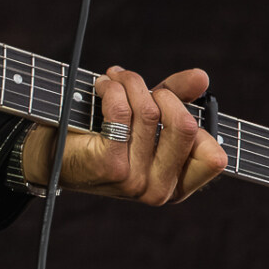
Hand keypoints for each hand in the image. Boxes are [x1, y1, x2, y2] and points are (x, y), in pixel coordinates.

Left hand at [20, 66, 226, 205]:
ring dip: (129, 82)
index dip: (194, 118)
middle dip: (162, 93)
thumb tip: (202, 77)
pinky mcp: (110, 165)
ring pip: (149, 111)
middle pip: (184, 126)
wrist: (54, 154)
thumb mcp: (148, 118)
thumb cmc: (105, 135)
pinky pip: (121, 110)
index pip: (214, 156)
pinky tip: (101, 86)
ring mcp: (135, 182)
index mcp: (177, 186)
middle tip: (136, 85)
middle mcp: (160, 191)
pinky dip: (111, 87)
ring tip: (114, 79)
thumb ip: (177, 98)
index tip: (167, 100)